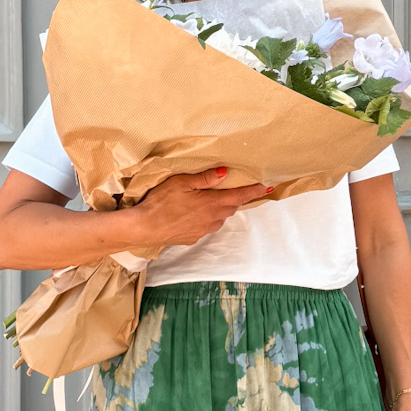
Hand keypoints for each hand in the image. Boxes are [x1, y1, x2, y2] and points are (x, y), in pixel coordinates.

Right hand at [126, 167, 269, 248]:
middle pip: (231, 208)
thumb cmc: (161, 202)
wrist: (145, 228)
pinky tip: (194, 214)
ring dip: (220, 209)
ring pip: (219, 218)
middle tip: (236, 190)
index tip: (266, 188)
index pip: (239, 197)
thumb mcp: (182, 182)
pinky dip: (206, 219)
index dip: (253, 192)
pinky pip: (206, 227)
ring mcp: (203, 230)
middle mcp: (212, 219)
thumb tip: (226, 172)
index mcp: (212, 203)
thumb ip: (206, 178)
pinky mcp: (192, 238)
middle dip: (235, 199)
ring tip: (212, 201)